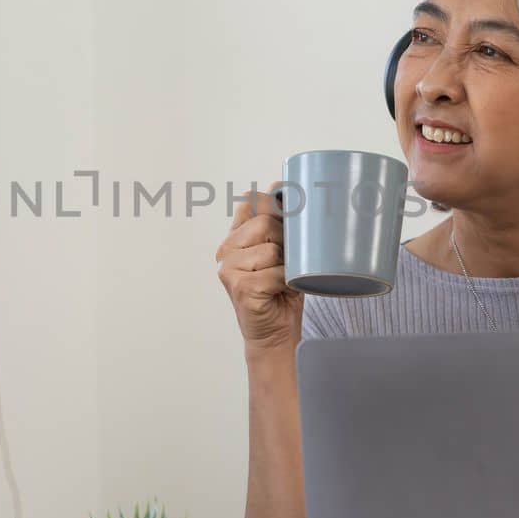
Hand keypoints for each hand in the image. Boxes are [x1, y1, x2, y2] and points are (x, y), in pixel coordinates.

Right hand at [216, 180, 303, 355]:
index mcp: (235, 237)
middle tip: (291, 259)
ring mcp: (228, 268)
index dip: (274, 202)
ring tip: (284, 279)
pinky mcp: (239, 286)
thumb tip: (280, 184)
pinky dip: (286, 282)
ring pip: (271, 249)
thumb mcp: (283, 253)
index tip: (293, 214)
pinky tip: (280, 292)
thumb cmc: (282, 292)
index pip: (251, 202)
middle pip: (265, 223)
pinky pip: (274, 272)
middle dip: (287, 239)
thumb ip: (280, 225)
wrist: (276, 333)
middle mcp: (226, 249)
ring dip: (287, 265)